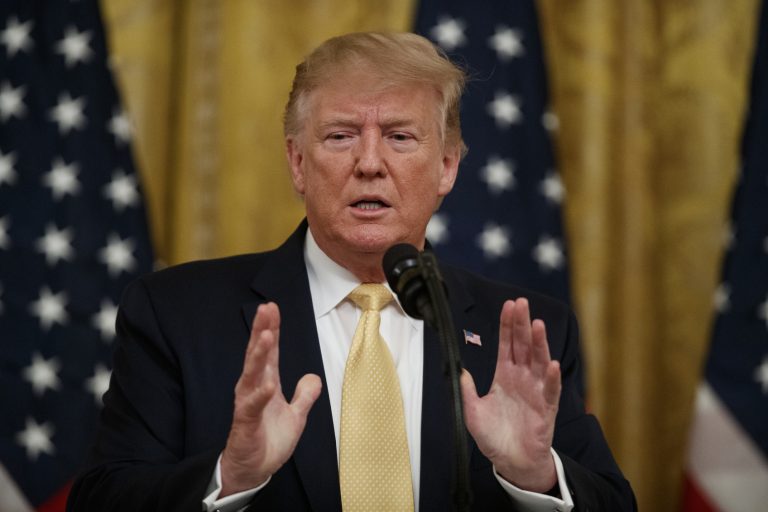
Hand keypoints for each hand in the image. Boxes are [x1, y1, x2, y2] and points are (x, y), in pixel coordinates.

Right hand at [220, 302, 321, 495]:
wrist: (253, 470)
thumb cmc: (269, 441)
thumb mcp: (295, 416)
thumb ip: (304, 396)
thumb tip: (313, 377)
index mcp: (266, 383)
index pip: (270, 352)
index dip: (272, 329)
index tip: (273, 307)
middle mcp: (254, 388)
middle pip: (258, 354)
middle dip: (262, 331)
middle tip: (266, 309)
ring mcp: (248, 404)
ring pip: (252, 374)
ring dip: (259, 354)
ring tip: (267, 335)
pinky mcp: (246, 423)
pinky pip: (253, 407)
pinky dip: (260, 395)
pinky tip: (268, 384)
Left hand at [460, 298, 560, 492]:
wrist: (511, 462)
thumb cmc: (494, 437)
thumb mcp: (472, 412)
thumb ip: (467, 390)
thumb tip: (460, 370)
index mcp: (504, 376)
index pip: (506, 345)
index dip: (507, 326)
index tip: (508, 306)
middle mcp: (522, 378)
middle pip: (523, 346)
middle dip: (521, 324)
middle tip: (522, 303)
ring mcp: (535, 391)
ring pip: (539, 362)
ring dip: (539, 343)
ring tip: (536, 325)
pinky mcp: (546, 408)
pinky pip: (550, 391)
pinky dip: (552, 378)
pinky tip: (552, 364)